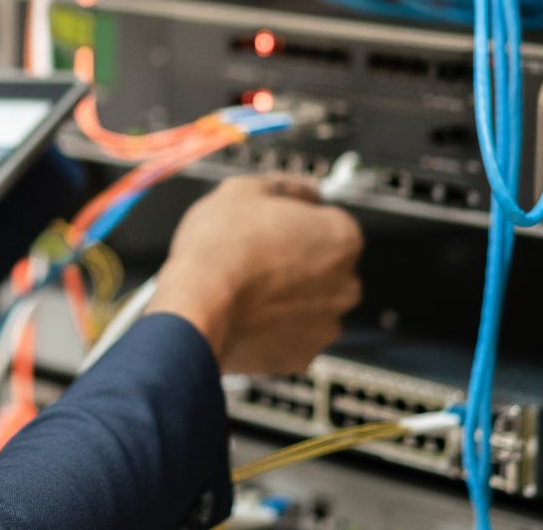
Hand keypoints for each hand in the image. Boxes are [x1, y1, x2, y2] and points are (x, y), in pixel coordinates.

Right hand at [145, 173, 362, 375]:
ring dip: (287, 296)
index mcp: (342, 237)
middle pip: (326, 267)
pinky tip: (246, 313)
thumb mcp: (245, 189)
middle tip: (256, 255)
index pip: (330, 220)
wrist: (196, 306)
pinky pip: (291, 336)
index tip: (274, 225)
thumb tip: (307, 190)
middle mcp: (346, 284)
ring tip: (246, 287)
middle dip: (298, 262)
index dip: (297, 220)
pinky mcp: (301, 357)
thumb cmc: (220, 247)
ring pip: (310, 304)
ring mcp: (326, 324)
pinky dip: (274, 328)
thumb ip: (288, 186)